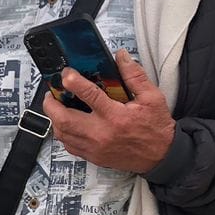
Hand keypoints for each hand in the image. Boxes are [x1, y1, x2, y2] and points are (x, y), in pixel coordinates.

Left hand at [44, 49, 175, 174]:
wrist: (161, 157)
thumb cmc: (156, 127)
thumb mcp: (152, 97)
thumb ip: (135, 75)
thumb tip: (120, 57)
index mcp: (116, 117)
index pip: (89, 95)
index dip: (73, 81)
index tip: (66, 73)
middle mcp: (101, 134)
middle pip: (65, 119)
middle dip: (52, 104)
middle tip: (52, 93)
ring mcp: (95, 148)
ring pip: (63, 134)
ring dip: (55, 118)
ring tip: (57, 106)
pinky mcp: (93, 157)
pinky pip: (69, 146)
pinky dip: (63, 133)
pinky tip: (66, 123)